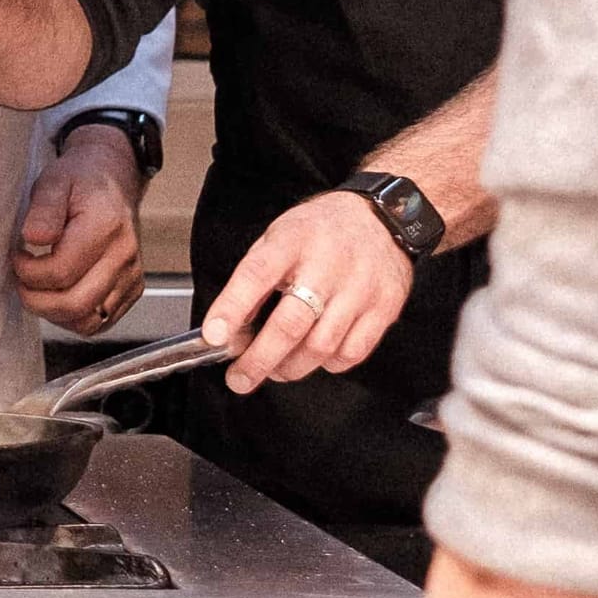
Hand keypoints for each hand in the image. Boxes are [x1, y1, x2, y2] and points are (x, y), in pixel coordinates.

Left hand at [12, 125, 147, 334]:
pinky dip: (73, 318)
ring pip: (87, 321)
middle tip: (20, 280)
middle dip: (36, 299)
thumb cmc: (81, 180)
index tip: (17, 256)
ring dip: (53, 313)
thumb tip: (33, 238)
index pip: (60, 272)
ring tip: (37, 288)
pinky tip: (57, 295)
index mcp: (105, 228)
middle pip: (75, 304)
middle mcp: (124, 257)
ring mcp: (131, 277)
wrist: (113, 179)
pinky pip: (100, 322)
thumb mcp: (54, 180)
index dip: (28, 272)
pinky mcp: (132, 290)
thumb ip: (43, 209)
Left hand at [204, 189, 414, 392]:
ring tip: (275, 369)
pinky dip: (327, 364)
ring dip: (290, 368)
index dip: (231, 308)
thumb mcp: (277, 237)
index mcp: (293, 241)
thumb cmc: (319, 232)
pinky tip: (315, 356)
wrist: (380, 219)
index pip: (256, 276)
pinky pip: (351, 353)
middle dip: (259, 359)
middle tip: (239, 378)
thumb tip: (229, 329)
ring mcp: (359, 289)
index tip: (214, 336)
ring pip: (320, 347)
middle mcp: (327, 265)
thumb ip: (253, 280)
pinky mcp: (383, 309)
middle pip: (290, 324)